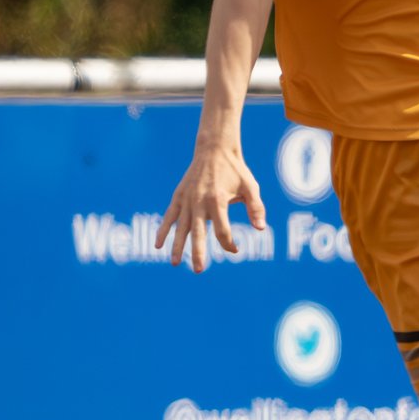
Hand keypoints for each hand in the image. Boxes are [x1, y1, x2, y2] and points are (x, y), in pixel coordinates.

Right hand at [156, 141, 265, 271]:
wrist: (214, 149)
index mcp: (217, 201)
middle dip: (198, 253)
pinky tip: (158, 245)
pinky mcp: (178, 196)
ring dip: (178, 246)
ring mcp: (187, 200)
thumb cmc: (236, 169)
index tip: (236, 249)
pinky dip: (163, 230)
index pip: (222, 231)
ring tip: (175, 263)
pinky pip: (169, 216)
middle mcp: (199, 202)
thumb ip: (256, 208)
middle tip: (199, 270)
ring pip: (180, 227)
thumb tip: (261, 229)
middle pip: (198, 233)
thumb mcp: (250, 186)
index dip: (229, 244)